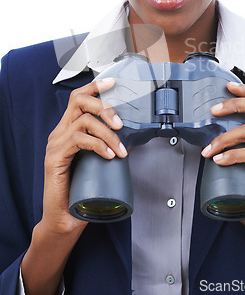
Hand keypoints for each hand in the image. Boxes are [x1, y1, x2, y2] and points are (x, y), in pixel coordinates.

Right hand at [41, 78, 126, 235]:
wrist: (64, 219)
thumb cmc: (81, 190)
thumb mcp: (99, 163)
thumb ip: (110, 147)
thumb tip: (134, 139)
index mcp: (69, 129)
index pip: (78, 98)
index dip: (95, 87)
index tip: (113, 82)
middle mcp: (59, 133)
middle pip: (79, 101)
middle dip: (104, 106)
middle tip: (120, 123)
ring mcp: (55, 144)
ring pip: (83, 121)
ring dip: (107, 133)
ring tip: (120, 149)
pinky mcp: (54, 159)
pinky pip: (78, 141)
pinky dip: (98, 145)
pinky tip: (109, 155)